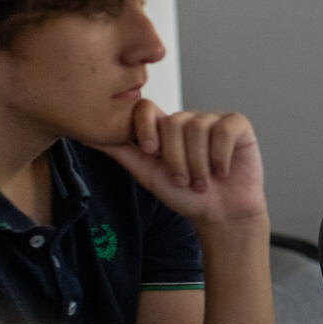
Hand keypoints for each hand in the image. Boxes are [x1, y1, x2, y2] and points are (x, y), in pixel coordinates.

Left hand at [91, 100, 266, 227]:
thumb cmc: (185, 197)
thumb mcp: (147, 174)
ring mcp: (213, 121)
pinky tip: (222, 170)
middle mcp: (188, 121)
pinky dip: (220, 157)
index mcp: (164, 128)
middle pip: (173, 122)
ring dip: (199, 164)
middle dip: (177, 159)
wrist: (221, 215)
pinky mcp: (238, 126)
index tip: (150, 151)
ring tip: (203, 181)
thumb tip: (84, 136)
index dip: (146, 127)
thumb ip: (121, 152)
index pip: (146, 108)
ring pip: (198, 128)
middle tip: (184, 181)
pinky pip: (224, 130)